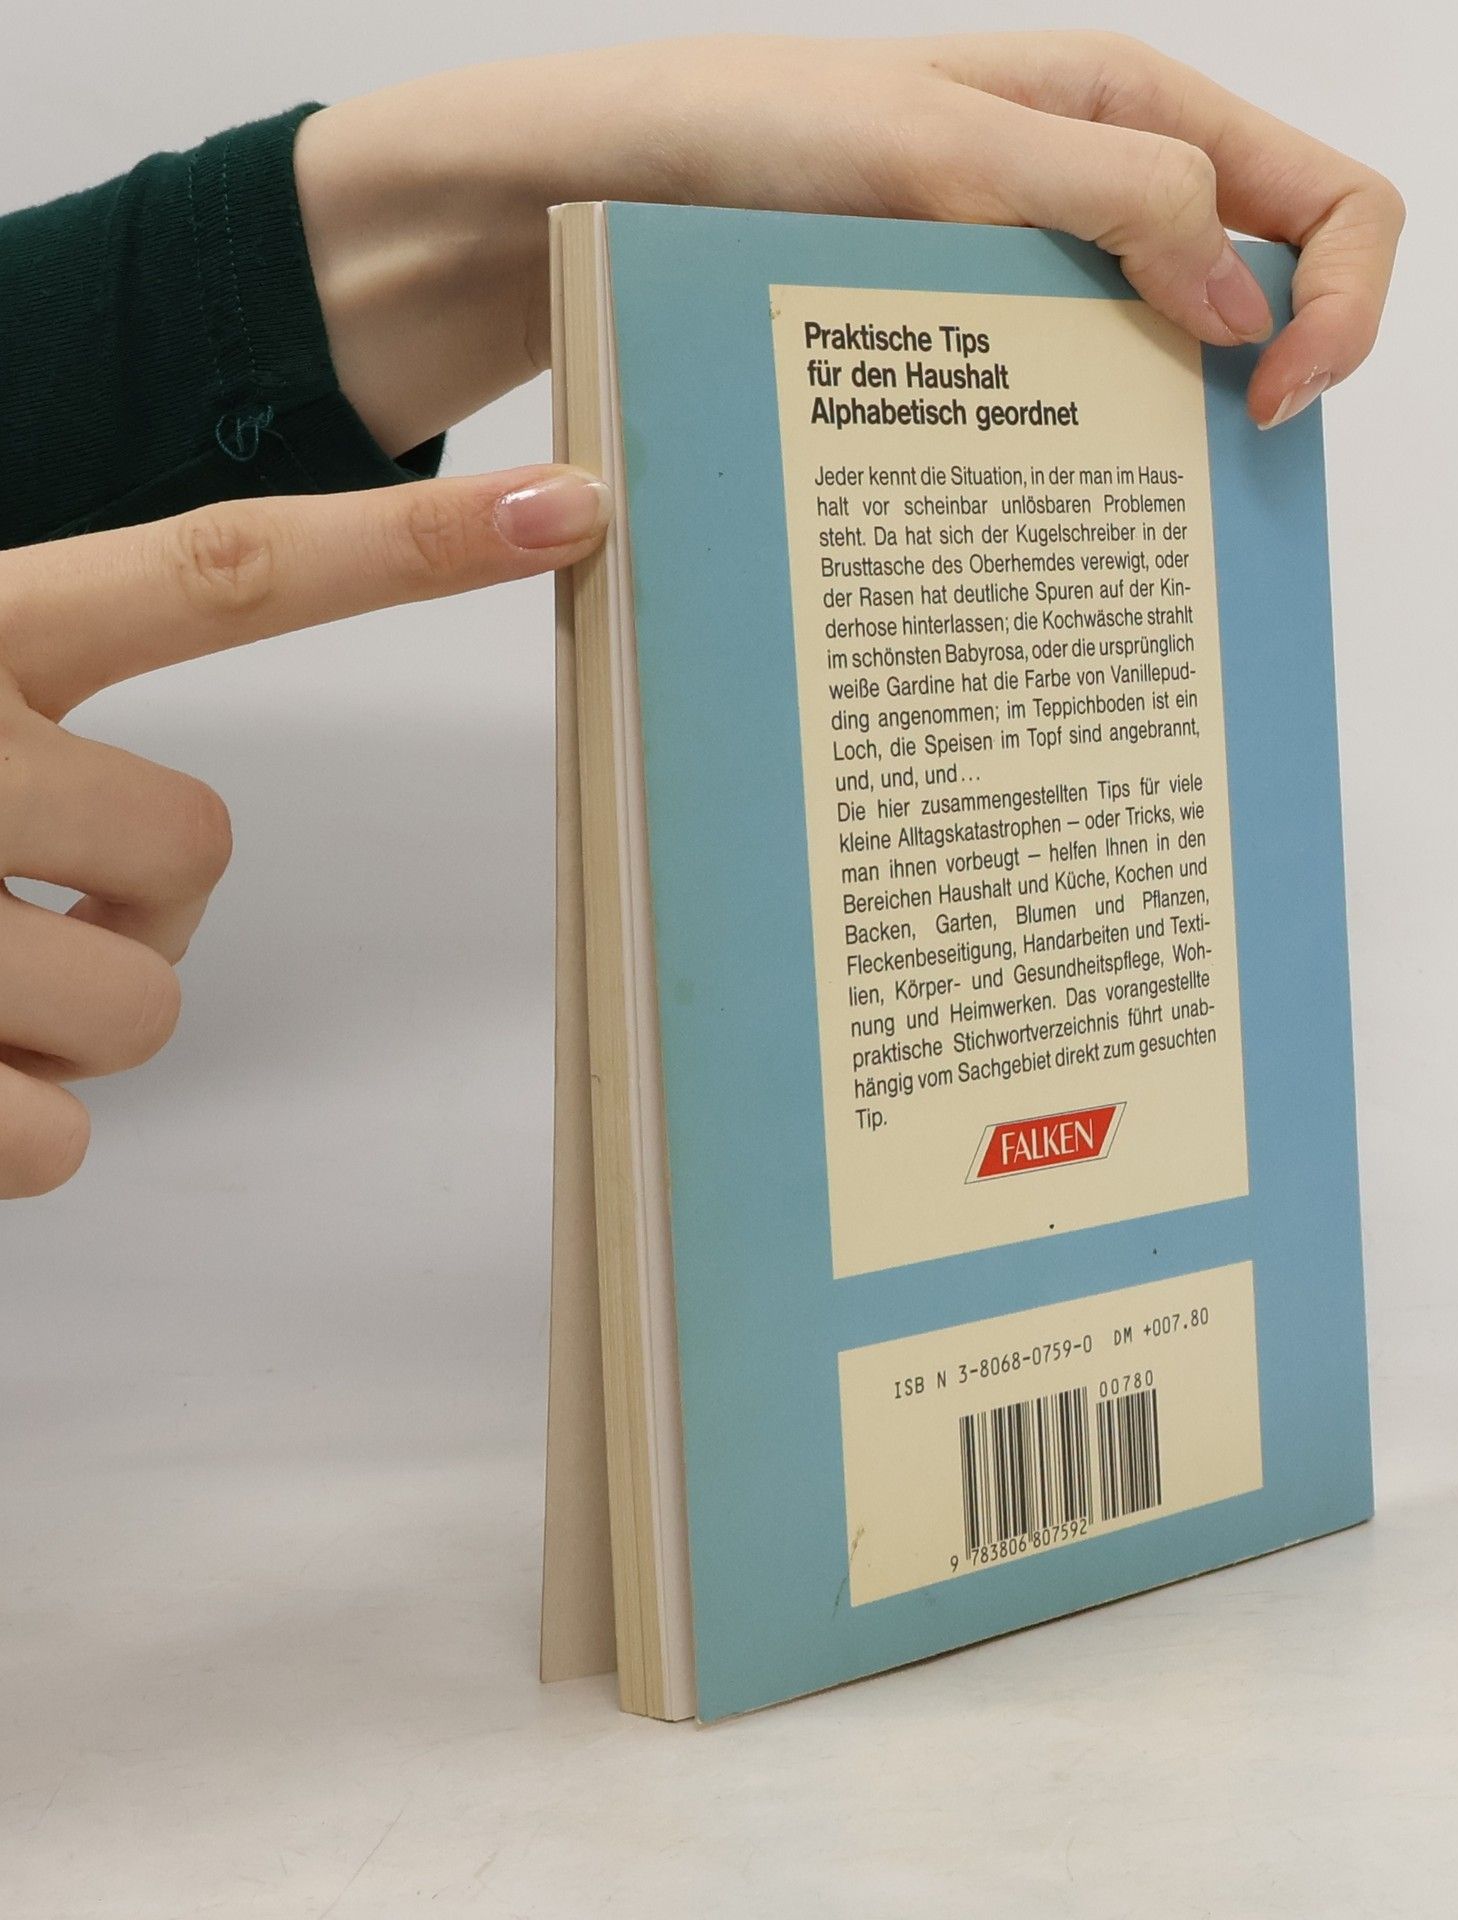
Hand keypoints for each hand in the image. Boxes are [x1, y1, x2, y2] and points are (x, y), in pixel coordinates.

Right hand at [0, 466, 608, 1196]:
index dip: (410, 542)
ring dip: (50, 1031)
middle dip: (132, 918)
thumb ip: (19, 717)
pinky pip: (49, 1146)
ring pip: (133, 1019)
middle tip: (4, 919)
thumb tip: (150, 880)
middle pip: (195, 861)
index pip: (219, 569)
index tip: (576, 502)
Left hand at [295, 32, 1402, 450]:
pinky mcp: (974, 351)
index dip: (1344, 300)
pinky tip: (1044, 511)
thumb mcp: (936, 150)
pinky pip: (1073, 406)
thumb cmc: (737, 140)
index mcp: (1127, 108)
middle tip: (1212, 471)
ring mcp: (1037, 280)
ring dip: (1176, 436)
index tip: (1271, 401)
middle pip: (1273, 290)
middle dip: (1276, 378)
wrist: (584, 203)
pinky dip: (1087, 460)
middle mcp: (1101, 193)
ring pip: (1173, 365)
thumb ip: (1108, 201)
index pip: (1328, 197)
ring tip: (1124, 515)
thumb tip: (1246, 303)